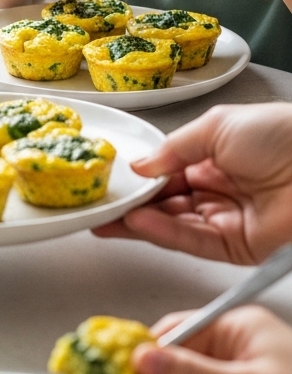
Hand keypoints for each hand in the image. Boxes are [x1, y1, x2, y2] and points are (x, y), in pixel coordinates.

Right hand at [94, 103, 291, 262]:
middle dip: (134, 203)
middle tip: (100, 204)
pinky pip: (192, 241)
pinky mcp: (236, 247)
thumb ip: (174, 148)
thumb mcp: (217, 126)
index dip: (141, 177)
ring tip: (110, 215)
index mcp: (217, 156)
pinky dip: (163, 232)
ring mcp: (228, 219)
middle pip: (167, 202)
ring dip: (141, 221)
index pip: (168, 172)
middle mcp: (220, 189)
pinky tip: (138, 222)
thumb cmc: (283, 134)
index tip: (113, 180)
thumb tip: (141, 165)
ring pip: (174, 224)